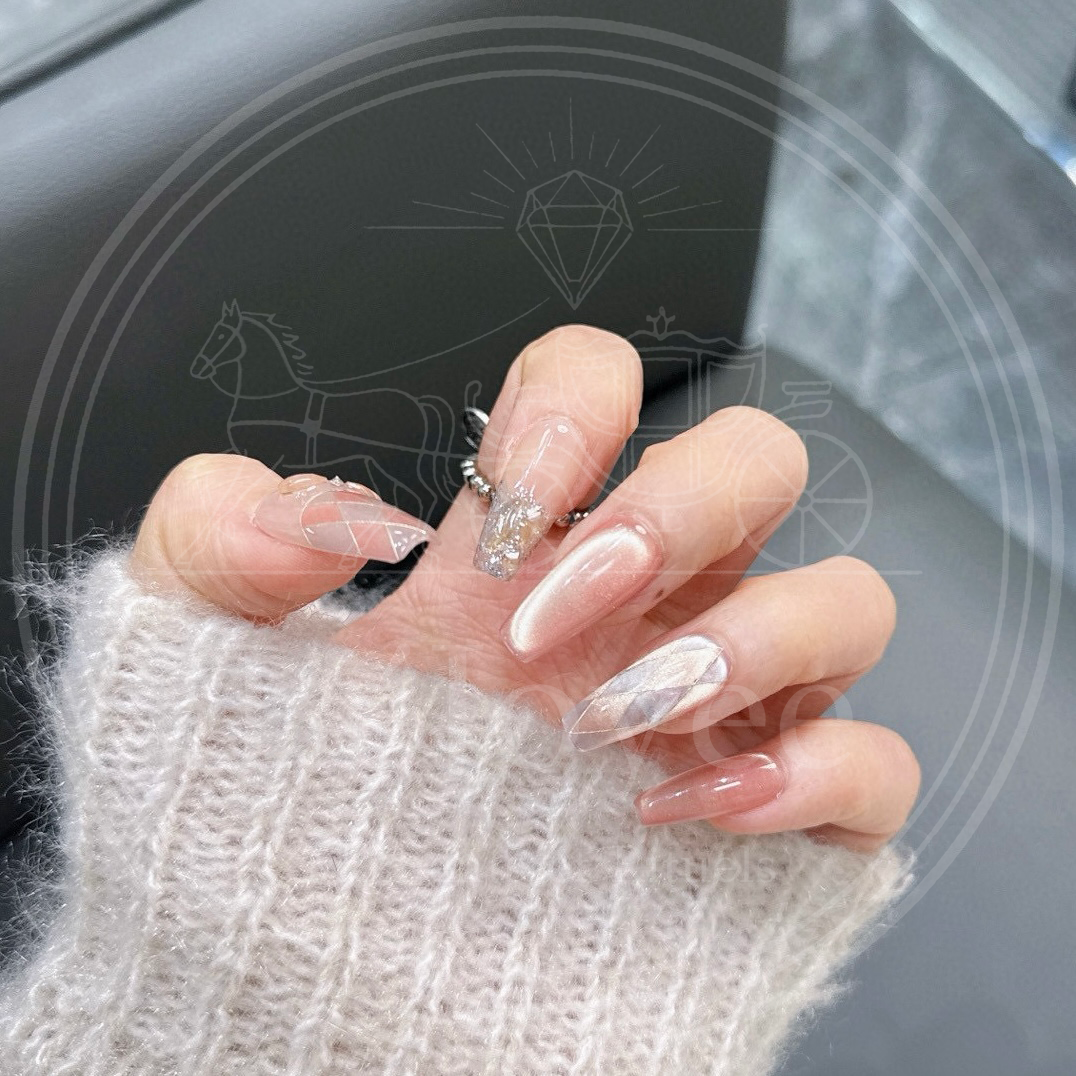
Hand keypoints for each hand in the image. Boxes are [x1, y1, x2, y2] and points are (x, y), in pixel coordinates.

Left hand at [132, 325, 918, 851]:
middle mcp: (644, 603)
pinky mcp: (771, 814)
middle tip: (554, 615)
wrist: (321, 958)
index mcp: (529, 541)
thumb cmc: (278, 797)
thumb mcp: (207, 656)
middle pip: (755, 462)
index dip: (574, 410)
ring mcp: (719, 704)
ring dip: (750, 639)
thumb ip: (221, 540)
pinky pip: (872, 764)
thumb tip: (319, 508)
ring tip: (611, 720)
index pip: (602, 385)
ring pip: (844, 601)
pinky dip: (811, 774)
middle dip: (675, 509)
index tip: (500, 513)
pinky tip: (686, 811)